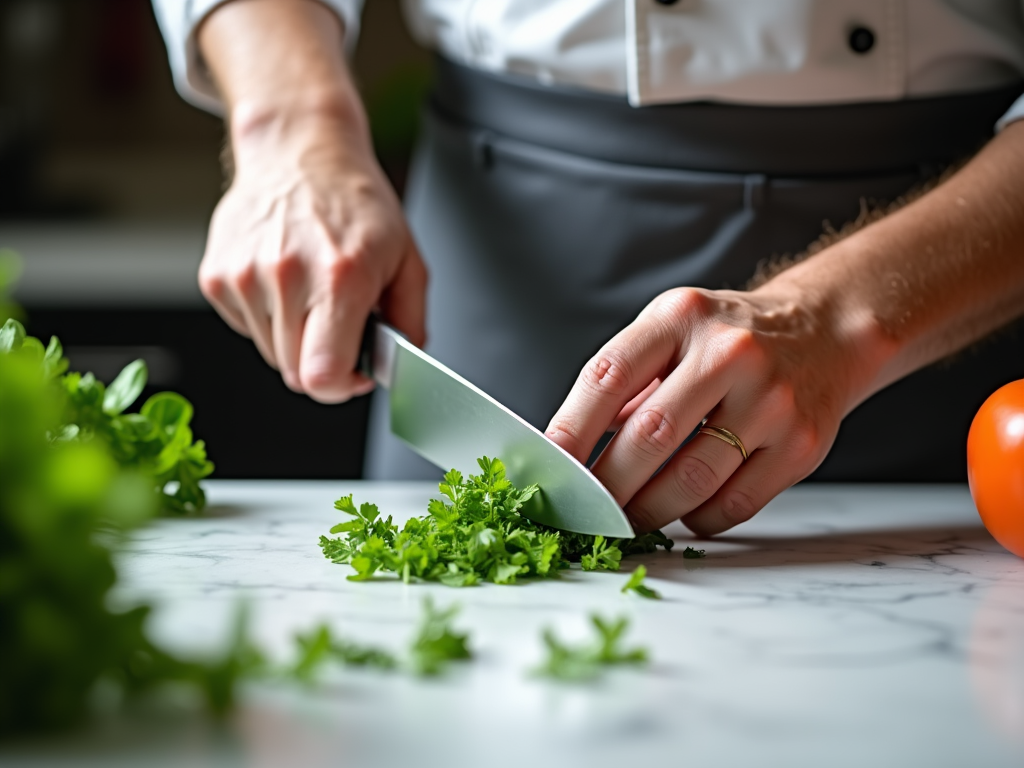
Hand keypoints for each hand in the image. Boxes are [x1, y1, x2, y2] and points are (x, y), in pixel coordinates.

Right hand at [199, 110, 426, 402]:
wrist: (297, 150)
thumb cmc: (354, 202)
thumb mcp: (406, 256)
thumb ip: (410, 319)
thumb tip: (399, 365)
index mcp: (340, 277)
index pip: (322, 375)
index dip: (341, 386)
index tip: (354, 371)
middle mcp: (287, 277)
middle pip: (296, 373)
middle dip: (323, 363)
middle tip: (339, 326)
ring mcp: (244, 276)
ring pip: (270, 353)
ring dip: (294, 339)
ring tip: (311, 292)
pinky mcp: (215, 276)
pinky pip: (247, 329)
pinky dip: (267, 319)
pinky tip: (283, 280)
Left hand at [545, 284, 879, 536]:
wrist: (825, 332)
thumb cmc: (728, 338)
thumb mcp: (670, 331)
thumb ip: (624, 383)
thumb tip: (569, 451)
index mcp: (680, 319)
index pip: (608, 377)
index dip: (571, 430)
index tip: (548, 469)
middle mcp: (729, 354)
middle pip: (648, 438)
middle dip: (606, 486)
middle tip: (586, 509)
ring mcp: (770, 400)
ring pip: (691, 481)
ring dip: (649, 511)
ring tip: (630, 518)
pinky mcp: (801, 444)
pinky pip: (735, 504)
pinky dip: (699, 519)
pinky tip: (686, 513)